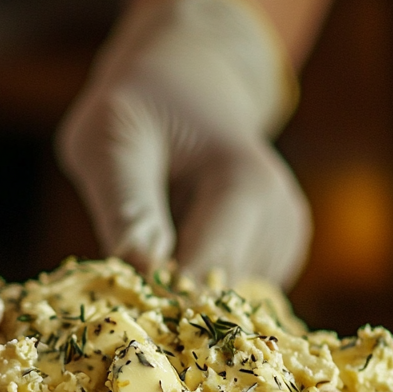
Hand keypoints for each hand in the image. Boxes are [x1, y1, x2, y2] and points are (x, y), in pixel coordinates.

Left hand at [58, 0, 310, 286]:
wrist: (186, 84)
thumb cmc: (139, 108)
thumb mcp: (110, 140)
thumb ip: (126, 205)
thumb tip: (143, 271)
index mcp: (246, 186)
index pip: (206, 272)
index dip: (160, 299)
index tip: (121, 304)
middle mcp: (279, 219)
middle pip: (215, 296)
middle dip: (166, 299)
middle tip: (125, 269)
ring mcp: (282, 243)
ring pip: (220, 307)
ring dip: (178, 294)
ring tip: (153, 239)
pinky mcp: (274, 260)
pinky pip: (225, 302)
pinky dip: (193, 289)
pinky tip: (176, 248)